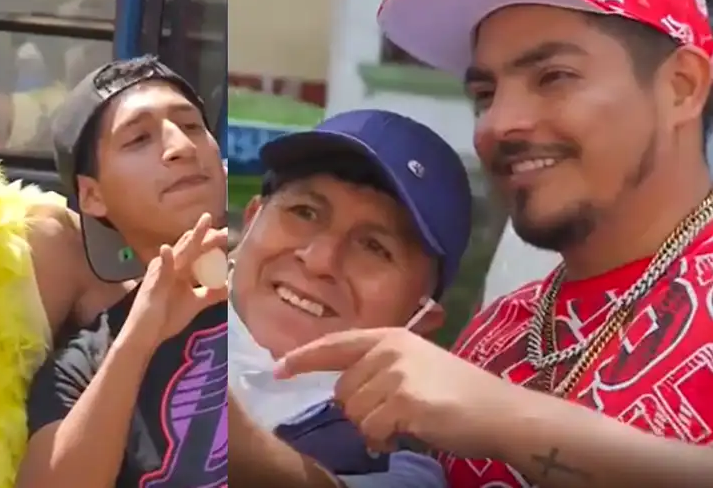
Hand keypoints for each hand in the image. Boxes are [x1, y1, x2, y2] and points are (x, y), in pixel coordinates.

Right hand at [124, 213, 227, 350]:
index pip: (200, 251)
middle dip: (209, 236)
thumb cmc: (166, 317)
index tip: (230, 235)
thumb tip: (229, 285)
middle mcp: (173, 266)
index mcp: (182, 269)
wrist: (145, 335)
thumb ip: (211, 293)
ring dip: (193, 238)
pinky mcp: (153, 284)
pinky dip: (165, 259)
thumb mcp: (195, 303)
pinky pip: (161, 269)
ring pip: (181, 252)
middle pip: (194, 247)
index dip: (214, 242)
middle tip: (226, 229)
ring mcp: (162, 272)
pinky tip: (167, 249)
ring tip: (204, 222)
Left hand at [276, 327, 520, 458]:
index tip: (278, 369)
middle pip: (342, 390)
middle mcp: (389, 350)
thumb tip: (342, 392)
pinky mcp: (404, 401)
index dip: (304, 358)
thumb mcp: (416, 365)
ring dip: (373, 428)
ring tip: (405, 423)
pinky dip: (385, 440)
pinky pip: (372, 430)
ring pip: (354, 413)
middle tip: (395, 415)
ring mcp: (396, 374)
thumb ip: (379, 369)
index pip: (335, 345)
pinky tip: (409, 433)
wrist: (499, 412)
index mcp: (390, 337)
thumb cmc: (458, 392)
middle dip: (361, 410)